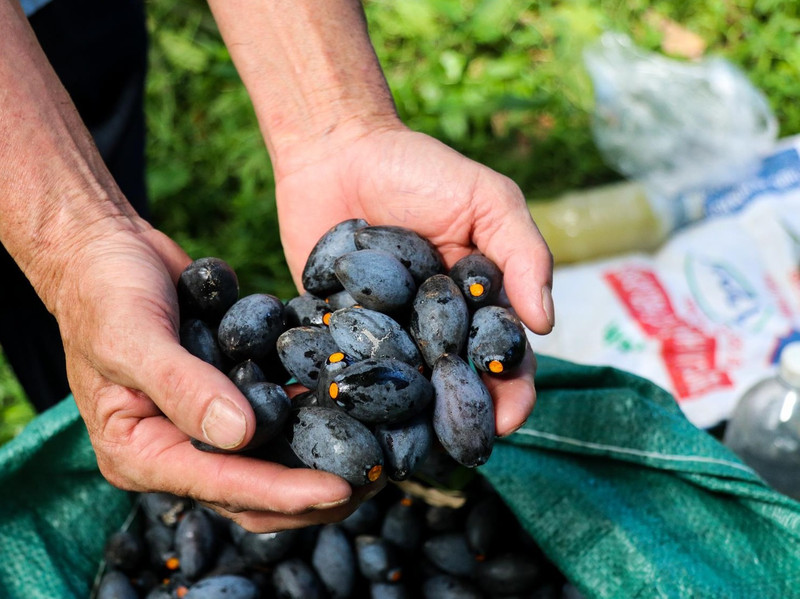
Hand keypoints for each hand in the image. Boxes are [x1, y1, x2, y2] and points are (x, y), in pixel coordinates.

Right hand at [53, 222, 375, 531]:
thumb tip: (241, 435)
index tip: (340, 489)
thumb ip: (183, 385)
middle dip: (312, 492)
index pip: (221, 484)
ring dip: (319, 458)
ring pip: (270, 458)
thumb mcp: (132, 336)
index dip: (282, 491)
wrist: (107, 249)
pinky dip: (310, 415)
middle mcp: (175, 447)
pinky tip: (353, 405)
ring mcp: (203, 422)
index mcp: (140, 451)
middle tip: (373, 481)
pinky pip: (274, 415)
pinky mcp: (228, 392)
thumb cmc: (103, 291)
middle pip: (252, 490)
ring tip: (376, 453)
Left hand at [275, 123, 553, 435]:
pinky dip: (349, 395)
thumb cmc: (420, 168)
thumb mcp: (487, 199)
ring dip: (407, 422)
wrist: (338, 149)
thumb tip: (545, 324)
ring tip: (406, 453)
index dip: (511, 389)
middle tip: (459, 453)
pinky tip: (351, 421)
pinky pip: (347, 369)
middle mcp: (433, 325)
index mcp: (476, 301)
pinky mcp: (336, 329)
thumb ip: (522, 253)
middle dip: (461, 419)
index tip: (509, 418)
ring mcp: (385, 331)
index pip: (500, 355)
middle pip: (454, 383)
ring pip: (402, 388)